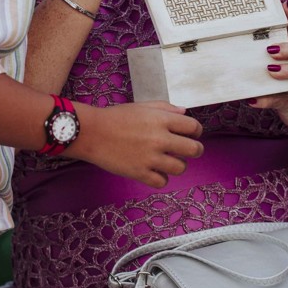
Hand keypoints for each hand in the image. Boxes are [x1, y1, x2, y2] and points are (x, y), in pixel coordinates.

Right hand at [72, 101, 203, 187]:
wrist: (91, 132)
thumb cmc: (116, 117)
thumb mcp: (142, 106)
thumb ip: (165, 108)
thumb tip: (184, 112)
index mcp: (161, 119)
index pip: (193, 127)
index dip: (196, 131)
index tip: (192, 134)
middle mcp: (160, 138)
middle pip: (194, 149)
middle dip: (195, 150)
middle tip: (190, 151)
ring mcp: (150, 157)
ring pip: (181, 168)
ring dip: (177, 164)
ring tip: (168, 160)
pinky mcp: (140, 173)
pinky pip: (162, 182)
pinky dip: (161, 178)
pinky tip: (154, 171)